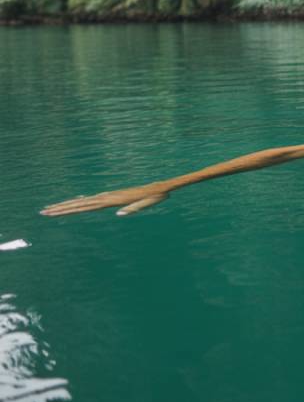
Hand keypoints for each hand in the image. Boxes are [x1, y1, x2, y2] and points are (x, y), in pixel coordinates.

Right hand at [41, 187, 168, 216]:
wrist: (160, 187)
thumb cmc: (155, 196)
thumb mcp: (147, 203)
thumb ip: (134, 209)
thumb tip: (118, 214)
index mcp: (113, 200)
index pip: (86, 206)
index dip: (70, 209)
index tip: (54, 211)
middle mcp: (108, 197)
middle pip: (80, 203)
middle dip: (62, 208)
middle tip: (44, 211)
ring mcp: (109, 196)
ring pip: (85, 201)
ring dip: (69, 205)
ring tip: (54, 208)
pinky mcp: (113, 196)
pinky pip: (93, 200)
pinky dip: (81, 202)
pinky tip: (76, 203)